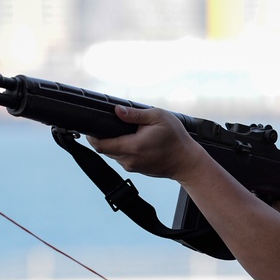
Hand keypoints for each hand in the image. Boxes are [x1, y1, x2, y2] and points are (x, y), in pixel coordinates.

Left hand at [87, 105, 202, 179]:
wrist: (187, 162)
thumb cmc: (176, 139)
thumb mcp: (158, 117)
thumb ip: (135, 114)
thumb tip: (117, 110)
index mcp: (132, 147)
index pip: (100, 145)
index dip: (92, 135)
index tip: (92, 126)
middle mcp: (129, 160)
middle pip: (104, 149)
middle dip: (102, 137)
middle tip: (108, 124)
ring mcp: (132, 167)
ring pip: (113, 154)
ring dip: (113, 143)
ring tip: (124, 131)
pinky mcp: (136, 169)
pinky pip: (122, 158)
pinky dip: (123, 148)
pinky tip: (133, 140)